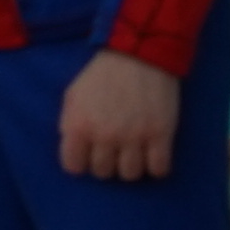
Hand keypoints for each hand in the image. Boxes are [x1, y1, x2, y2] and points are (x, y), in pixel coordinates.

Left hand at [58, 49, 183, 180]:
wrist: (138, 54)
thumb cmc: (102, 75)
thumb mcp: (73, 96)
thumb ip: (69, 124)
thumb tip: (73, 149)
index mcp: (78, 126)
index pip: (74, 166)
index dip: (81, 163)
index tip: (90, 155)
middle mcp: (104, 135)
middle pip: (103, 172)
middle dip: (107, 163)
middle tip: (114, 151)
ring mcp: (133, 136)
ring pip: (129, 174)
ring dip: (131, 167)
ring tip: (134, 153)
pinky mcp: (161, 134)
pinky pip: (158, 169)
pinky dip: (156, 168)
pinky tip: (154, 155)